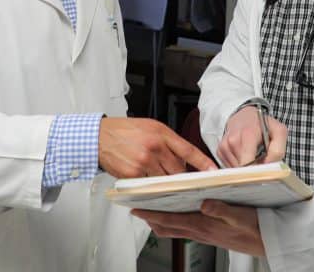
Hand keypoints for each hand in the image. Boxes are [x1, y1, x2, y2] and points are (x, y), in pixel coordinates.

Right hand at [99, 117, 216, 177]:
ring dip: (165, 181)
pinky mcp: (133, 174)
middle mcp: (155, 147)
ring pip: (165, 180)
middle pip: (178, 170)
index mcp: (161, 133)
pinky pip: (149, 185)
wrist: (99, 136)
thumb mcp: (151, 128)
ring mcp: (144, 162)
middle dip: (181, 176)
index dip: (203, 163)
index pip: (189, 150)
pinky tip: (144, 178)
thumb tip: (184, 160)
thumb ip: (168, 142)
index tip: (213, 172)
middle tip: (182, 179)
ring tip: (158, 176)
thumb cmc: (125, 131)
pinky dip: (150, 185)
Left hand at [132, 200, 264, 255]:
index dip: (150, 214)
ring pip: (174, 229)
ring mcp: (204, 234)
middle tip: (138, 208)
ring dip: (161, 221)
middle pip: (166, 227)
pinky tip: (179, 213)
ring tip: (152, 210)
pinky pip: (185, 229)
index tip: (135, 208)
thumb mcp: (240, 215)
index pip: (168, 220)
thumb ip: (221, 209)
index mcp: (202, 224)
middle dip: (150, 218)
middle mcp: (199, 231)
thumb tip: (203, 203)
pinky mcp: (210, 235)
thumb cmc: (256, 228)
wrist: (267, 243)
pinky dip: (175, 222)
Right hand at [217, 107, 287, 167]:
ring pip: (236, 170)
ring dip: (246, 167)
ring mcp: (224, 146)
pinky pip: (230, 167)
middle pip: (243, 169)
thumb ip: (277, 150)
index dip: (255, 172)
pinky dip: (239, 165)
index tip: (262, 173)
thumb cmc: (263, 125)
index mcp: (248, 135)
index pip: (247, 162)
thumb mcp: (278, 131)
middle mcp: (232, 140)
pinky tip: (244, 155)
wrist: (244, 116)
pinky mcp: (220, 151)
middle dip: (253, 169)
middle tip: (261, 161)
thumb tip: (268, 167)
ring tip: (252, 155)